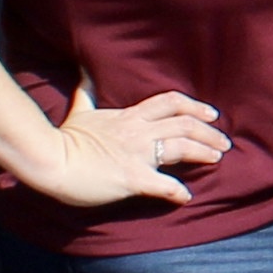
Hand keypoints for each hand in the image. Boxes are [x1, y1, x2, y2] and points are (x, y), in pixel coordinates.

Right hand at [27, 87, 227, 211]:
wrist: (49, 160)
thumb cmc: (64, 139)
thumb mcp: (79, 111)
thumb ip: (87, 94)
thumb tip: (85, 75)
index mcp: (129, 116)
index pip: (170, 103)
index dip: (194, 107)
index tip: (211, 114)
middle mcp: (138, 132)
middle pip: (183, 124)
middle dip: (208, 132)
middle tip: (223, 141)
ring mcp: (137, 154)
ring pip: (180, 147)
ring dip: (203, 152)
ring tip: (217, 158)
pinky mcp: (132, 178)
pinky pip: (162, 185)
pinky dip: (177, 191)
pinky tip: (187, 196)